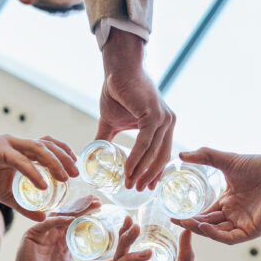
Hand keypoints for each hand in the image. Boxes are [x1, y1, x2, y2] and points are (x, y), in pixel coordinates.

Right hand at [0, 134, 78, 221]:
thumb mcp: (8, 194)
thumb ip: (25, 204)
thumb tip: (43, 218)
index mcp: (22, 149)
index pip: (49, 144)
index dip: (65, 152)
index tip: (76, 167)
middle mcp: (17, 143)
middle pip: (48, 145)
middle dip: (64, 158)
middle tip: (76, 174)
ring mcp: (8, 144)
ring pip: (37, 149)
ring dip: (53, 163)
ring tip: (64, 178)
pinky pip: (20, 160)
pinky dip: (33, 172)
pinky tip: (42, 184)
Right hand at [0, 199, 111, 260]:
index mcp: (63, 242)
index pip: (77, 223)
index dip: (88, 213)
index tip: (101, 206)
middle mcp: (53, 235)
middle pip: (69, 215)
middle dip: (83, 207)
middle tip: (97, 200)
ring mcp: (42, 234)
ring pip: (59, 216)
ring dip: (73, 209)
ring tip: (87, 204)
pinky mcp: (31, 235)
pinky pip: (45, 224)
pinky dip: (57, 221)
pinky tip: (70, 220)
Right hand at [97, 29, 174, 190]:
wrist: (118, 70)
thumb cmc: (117, 92)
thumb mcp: (112, 122)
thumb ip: (108, 140)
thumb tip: (92, 155)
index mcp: (164, 124)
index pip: (163, 153)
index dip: (154, 171)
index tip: (146, 187)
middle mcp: (168, 122)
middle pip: (162, 156)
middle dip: (149, 176)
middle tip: (136, 190)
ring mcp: (164, 118)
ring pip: (154, 152)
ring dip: (141, 171)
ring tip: (129, 183)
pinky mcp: (154, 115)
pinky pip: (145, 143)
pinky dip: (136, 158)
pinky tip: (127, 170)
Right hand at [172, 149, 260, 243]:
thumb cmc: (258, 166)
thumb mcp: (226, 160)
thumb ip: (204, 156)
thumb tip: (182, 154)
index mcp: (229, 202)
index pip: (206, 214)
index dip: (190, 217)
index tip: (174, 216)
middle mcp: (235, 214)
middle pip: (208, 225)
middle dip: (192, 224)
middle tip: (176, 221)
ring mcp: (243, 224)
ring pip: (217, 233)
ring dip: (201, 229)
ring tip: (186, 223)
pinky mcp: (253, 231)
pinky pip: (230, 237)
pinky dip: (216, 234)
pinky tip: (204, 226)